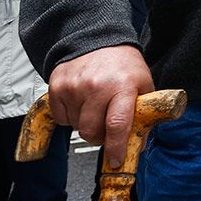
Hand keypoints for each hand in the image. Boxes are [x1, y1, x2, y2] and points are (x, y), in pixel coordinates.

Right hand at [46, 45, 153, 168]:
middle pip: (91, 131)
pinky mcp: (56, 86)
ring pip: (74, 126)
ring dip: (84, 124)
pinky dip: (70, 116)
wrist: (97, 39)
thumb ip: (143, 116)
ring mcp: (74, 86)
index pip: (117, 124)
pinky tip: (81, 102)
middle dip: (99, 138)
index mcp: (123, 86)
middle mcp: (96, 86)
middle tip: (105, 129)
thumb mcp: (143, 86)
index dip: (116, 147)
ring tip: (95, 107)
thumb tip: (137, 147)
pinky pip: (61, 117)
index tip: (116, 161)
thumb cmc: (123, 65)